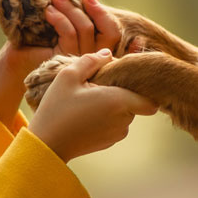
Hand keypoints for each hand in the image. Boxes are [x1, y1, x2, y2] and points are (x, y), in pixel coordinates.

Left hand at [0, 0, 125, 119]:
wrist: (17, 58)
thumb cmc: (40, 38)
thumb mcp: (65, 20)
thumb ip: (80, 11)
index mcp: (97, 49)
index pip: (113, 32)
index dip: (104, 12)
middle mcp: (94, 58)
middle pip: (108, 31)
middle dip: (94, 8)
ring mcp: (81, 61)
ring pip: (86, 29)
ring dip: (71, 8)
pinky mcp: (65, 60)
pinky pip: (69, 34)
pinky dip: (60, 19)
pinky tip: (48, 12)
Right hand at [26, 50, 155, 161]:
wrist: (46, 144)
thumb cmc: (56, 108)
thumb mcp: (68, 76)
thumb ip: (91, 60)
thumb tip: (108, 54)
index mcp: (119, 102)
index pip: (151, 101)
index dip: (144, 90)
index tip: (128, 81)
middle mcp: (123, 121)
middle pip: (135, 103)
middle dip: (122, 93)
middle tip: (97, 87)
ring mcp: (117, 134)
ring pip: (125, 114)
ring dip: (113, 106)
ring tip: (89, 101)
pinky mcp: (108, 142)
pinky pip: (115, 125)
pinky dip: (106, 118)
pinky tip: (86, 115)